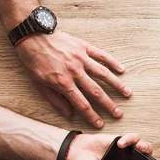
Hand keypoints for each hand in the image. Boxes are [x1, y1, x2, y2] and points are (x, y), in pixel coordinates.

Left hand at [15, 30, 130, 127]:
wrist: (31, 35)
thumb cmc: (33, 60)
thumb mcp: (38, 84)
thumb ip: (55, 100)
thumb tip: (69, 114)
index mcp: (63, 82)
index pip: (82, 104)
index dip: (92, 116)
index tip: (100, 124)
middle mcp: (75, 71)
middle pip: (96, 92)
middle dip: (109, 105)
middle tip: (119, 113)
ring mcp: (81, 58)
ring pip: (103, 74)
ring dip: (117, 85)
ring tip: (127, 93)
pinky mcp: (83, 47)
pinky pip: (101, 55)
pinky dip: (113, 62)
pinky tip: (122, 70)